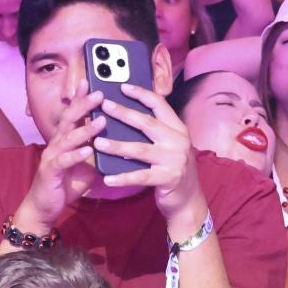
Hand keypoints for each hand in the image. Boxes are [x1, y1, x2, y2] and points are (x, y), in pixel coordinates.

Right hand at [16, 83, 107, 231]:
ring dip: (85, 129)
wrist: (45, 206)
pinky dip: (76, 155)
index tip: (89, 82)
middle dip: (84, 105)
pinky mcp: (51, 171)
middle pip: (70, 119)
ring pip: (68, 138)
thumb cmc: (66, 182)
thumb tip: (120, 142)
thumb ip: (98, 152)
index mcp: (65, 139)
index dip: (79, 98)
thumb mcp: (87, 164)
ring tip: (101, 121)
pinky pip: (64, 161)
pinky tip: (88, 150)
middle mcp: (57, 143)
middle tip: (99, 93)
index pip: (72, 114)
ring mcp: (52, 156)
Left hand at [92, 83, 207, 230]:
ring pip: (140, 149)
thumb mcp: (169, 146)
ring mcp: (175, 160)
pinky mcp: (169, 178)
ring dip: (117, 146)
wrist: (189, 200)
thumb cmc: (172, 169)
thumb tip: (124, 115)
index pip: (159, 105)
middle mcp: (178, 141)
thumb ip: (154, 132)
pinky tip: (107, 178)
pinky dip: (123, 178)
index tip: (123, 87)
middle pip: (147, 123)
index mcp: (178, 128)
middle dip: (123, 113)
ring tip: (98, 143)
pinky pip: (141, 177)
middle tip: (104, 106)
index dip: (141, 94)